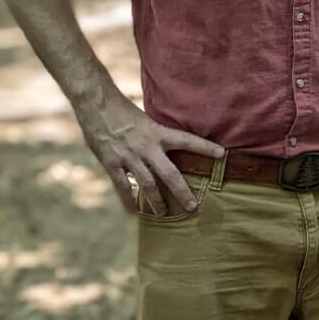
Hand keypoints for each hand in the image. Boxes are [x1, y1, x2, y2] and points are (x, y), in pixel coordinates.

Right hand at [75, 90, 223, 215]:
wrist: (96, 104)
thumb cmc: (123, 109)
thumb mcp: (146, 118)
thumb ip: (156, 134)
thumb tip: (170, 144)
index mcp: (158, 132)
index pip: (187, 140)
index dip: (204, 147)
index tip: (222, 154)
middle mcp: (146, 147)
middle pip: (169, 173)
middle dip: (182, 192)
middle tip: (193, 206)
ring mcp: (129, 157)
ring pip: (147, 184)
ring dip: (157, 202)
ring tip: (165, 214)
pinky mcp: (111, 163)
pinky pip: (121, 186)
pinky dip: (128, 201)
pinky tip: (133, 213)